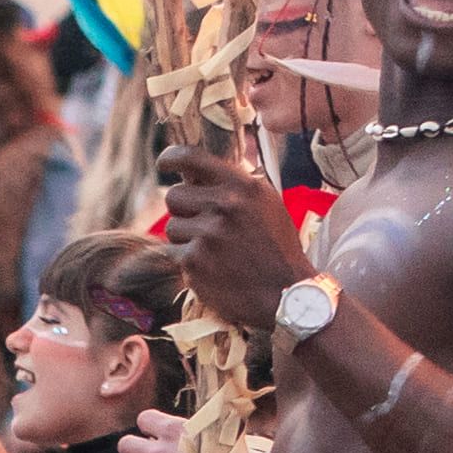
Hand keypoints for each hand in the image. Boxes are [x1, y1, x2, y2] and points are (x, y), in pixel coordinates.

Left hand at [158, 135, 298, 334]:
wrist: (287, 295)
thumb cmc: (277, 249)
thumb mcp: (266, 205)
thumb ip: (233, 187)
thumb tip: (193, 172)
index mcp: (245, 187)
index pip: (192, 158)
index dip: (171, 158)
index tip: (164, 164)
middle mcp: (226, 205)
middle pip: (174, 196)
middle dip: (184, 211)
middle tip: (206, 228)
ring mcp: (208, 233)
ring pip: (172, 227)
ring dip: (186, 239)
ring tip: (216, 252)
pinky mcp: (193, 261)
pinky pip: (172, 252)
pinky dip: (187, 262)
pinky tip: (212, 269)